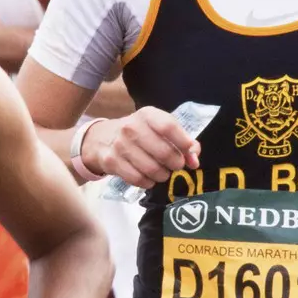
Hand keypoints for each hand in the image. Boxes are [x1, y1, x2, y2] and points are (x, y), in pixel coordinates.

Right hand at [81, 108, 199, 185]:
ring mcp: (120, 145)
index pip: (168, 127)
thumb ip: (181, 141)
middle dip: (176, 164)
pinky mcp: (112, 162)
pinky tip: (149, 178)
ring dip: (163, 175)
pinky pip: (138, 179)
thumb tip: (194, 160)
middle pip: (164, 152)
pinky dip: (148, 183)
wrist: (103, 138)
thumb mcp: (159, 128)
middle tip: (176, 165)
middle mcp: (131, 128)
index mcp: (147, 115)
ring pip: (152, 169)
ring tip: (163, 173)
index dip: (183, 142)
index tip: (190, 152)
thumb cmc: (140, 133)